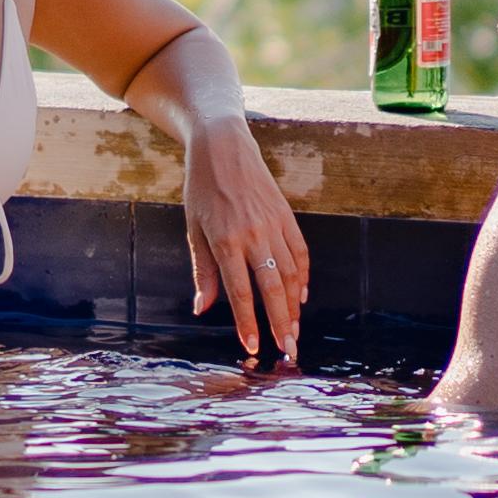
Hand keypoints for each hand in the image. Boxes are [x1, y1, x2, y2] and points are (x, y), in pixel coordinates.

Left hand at [175, 110, 309, 367]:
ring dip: (295, 307)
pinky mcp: (286, 215)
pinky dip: (303, 277)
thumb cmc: (201, 189)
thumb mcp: (193, 228)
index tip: (255, 347)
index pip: (241, 292)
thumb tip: (203, 309)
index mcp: (225, 241)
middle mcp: (254, 235)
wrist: (223, 145)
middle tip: (289, 351)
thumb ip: (202, 271)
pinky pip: (300, 252)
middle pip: (273, 288)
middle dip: (282, 324)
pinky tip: (301, 297)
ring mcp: (273, 224)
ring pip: (291, 274)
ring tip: (296, 333)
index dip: (249, 323)